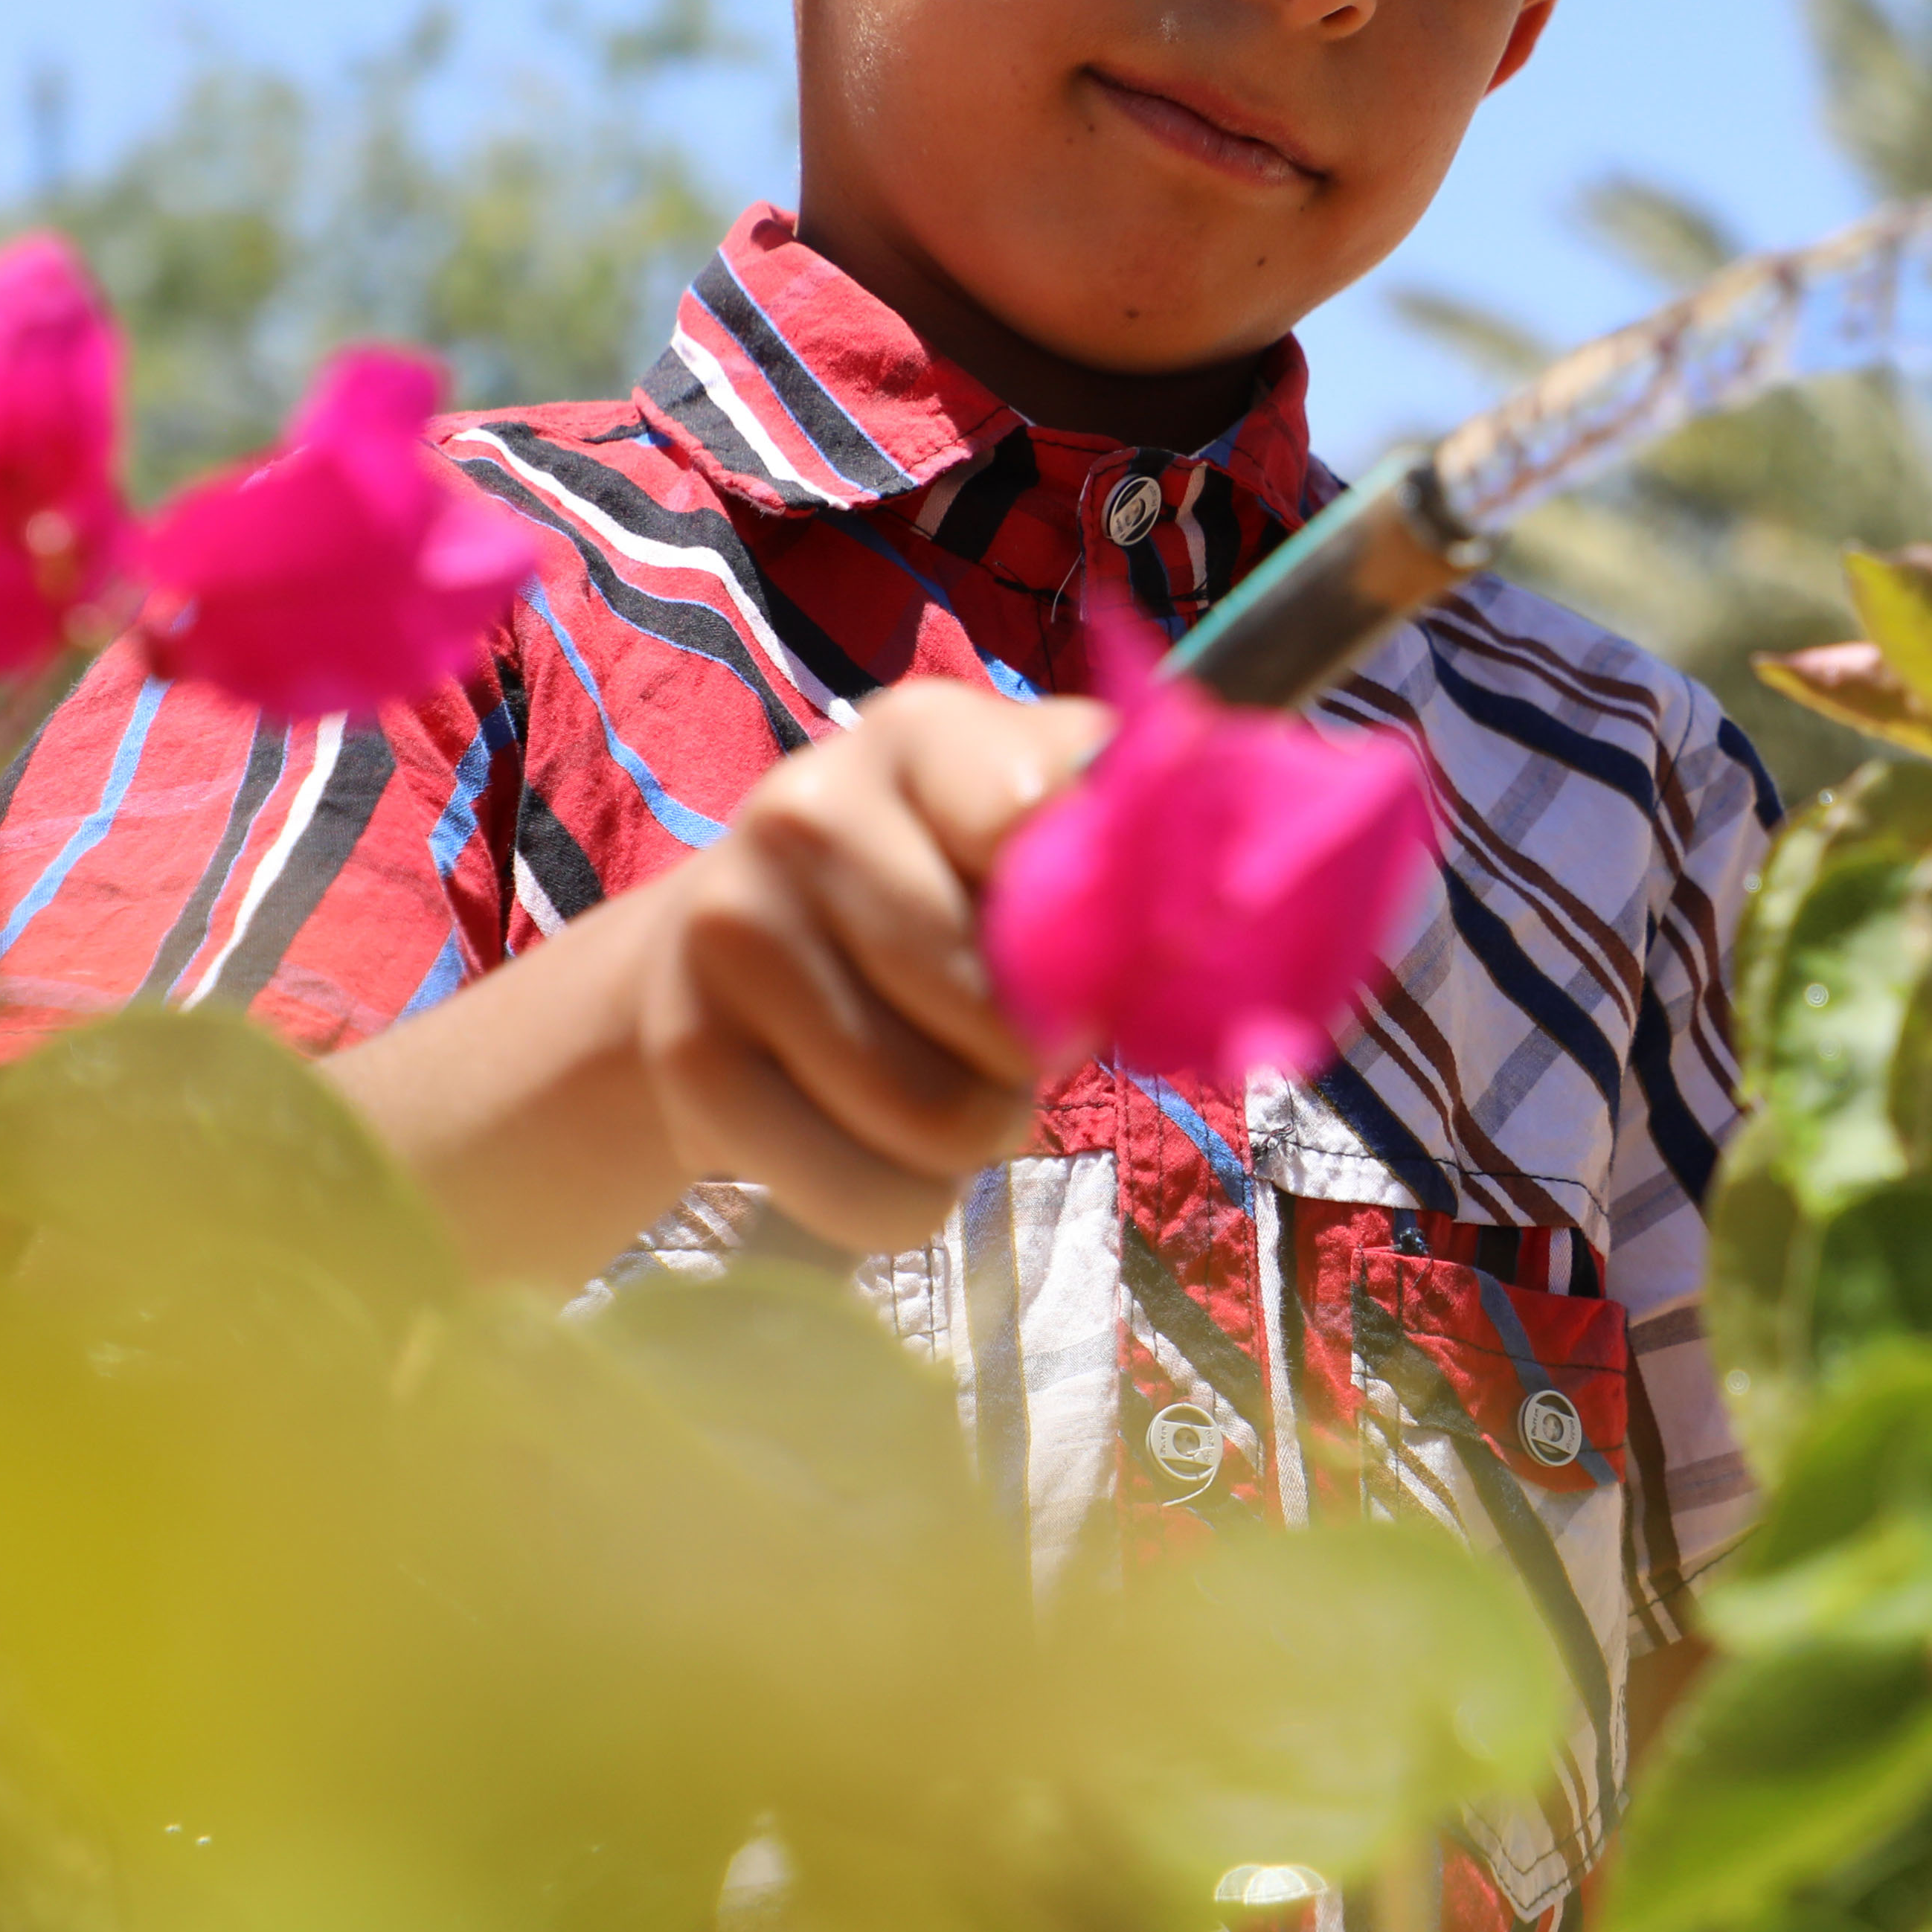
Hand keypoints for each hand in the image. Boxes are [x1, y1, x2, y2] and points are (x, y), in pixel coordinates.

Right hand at [328, 678, 1112, 1279]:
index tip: (1090, 956)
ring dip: (976, 1134)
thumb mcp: (1020, 837)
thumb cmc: (925, 901)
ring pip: (939, 1116)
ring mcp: (732, 929)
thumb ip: (1123, 848)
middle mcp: (810, 807)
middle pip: (1000, 1008)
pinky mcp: (688, 1058)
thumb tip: (1244, 927)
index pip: (1040, 820)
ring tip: (942, 1082)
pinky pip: (868, 1193)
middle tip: (1002, 1039)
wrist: (715, 964)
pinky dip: (907, 1199)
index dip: (1093, 926)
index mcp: (922, 733)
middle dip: (1031, 1057)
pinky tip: (875, 1141)